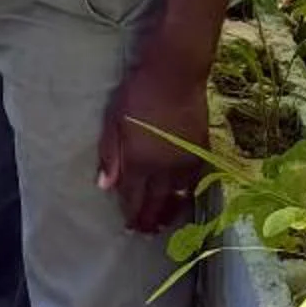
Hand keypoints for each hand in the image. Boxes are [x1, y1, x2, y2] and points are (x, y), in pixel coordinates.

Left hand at [97, 51, 210, 236]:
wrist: (175, 74)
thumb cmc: (137, 92)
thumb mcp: (114, 120)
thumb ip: (111, 155)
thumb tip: (104, 186)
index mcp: (138, 161)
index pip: (133, 196)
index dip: (130, 212)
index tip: (128, 225)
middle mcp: (163, 168)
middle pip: (155, 201)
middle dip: (148, 219)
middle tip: (145, 233)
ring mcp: (184, 160)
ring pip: (177, 195)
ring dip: (169, 212)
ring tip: (164, 224)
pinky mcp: (201, 150)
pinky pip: (195, 181)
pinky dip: (188, 194)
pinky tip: (184, 199)